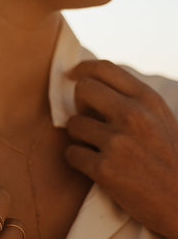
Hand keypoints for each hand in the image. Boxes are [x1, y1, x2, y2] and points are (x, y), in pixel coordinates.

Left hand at [65, 60, 177, 238]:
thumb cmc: (169, 161)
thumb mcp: (161, 120)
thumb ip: (134, 101)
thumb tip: (96, 84)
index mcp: (148, 100)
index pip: (105, 68)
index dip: (82, 69)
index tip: (71, 76)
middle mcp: (133, 116)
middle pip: (83, 89)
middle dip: (79, 104)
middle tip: (88, 120)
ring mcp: (118, 143)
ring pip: (73, 124)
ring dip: (78, 136)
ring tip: (96, 148)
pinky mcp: (104, 169)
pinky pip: (71, 153)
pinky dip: (77, 160)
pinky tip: (92, 166)